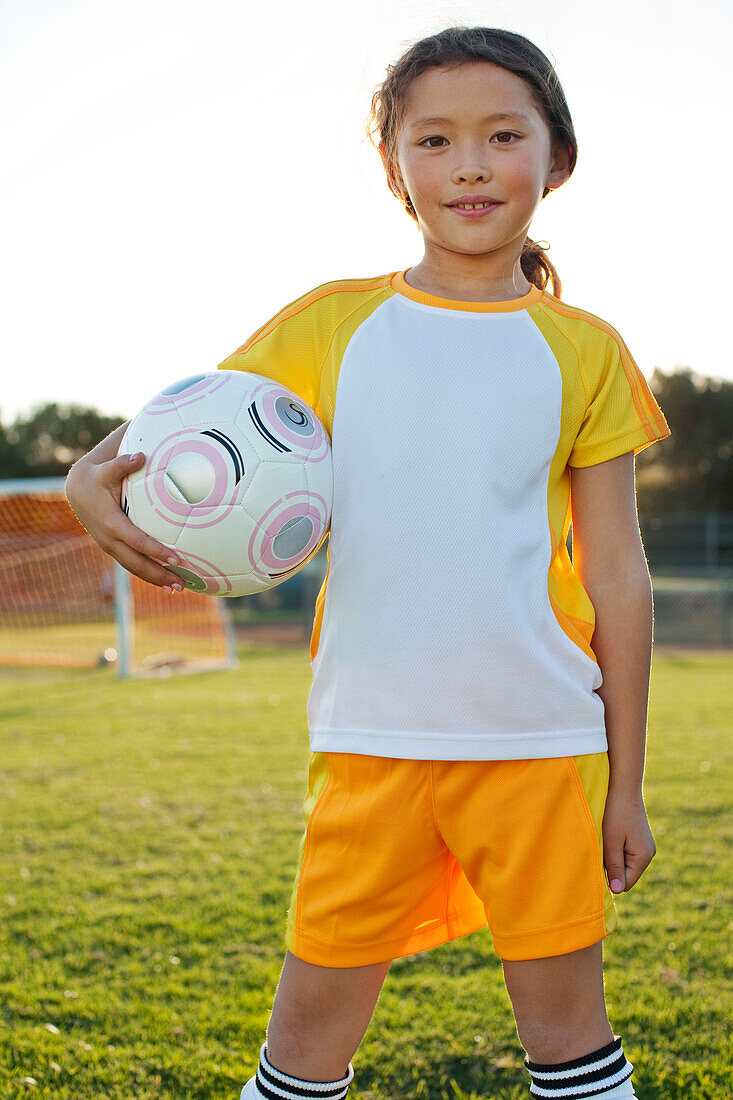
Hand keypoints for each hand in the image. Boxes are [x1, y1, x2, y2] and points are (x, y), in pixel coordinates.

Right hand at [66, 442, 182, 589]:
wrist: (77, 489)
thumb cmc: (97, 477)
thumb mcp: (107, 469)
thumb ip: (123, 463)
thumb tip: (140, 455)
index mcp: (111, 523)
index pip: (138, 541)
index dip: (157, 551)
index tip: (177, 558)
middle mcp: (109, 539)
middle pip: (137, 563)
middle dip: (160, 575)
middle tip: (183, 585)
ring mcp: (110, 546)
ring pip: (134, 568)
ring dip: (155, 580)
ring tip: (177, 589)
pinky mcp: (112, 548)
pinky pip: (130, 565)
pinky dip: (147, 574)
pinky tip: (164, 581)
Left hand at [602, 788, 655, 893]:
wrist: (624, 788)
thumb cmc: (616, 813)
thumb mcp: (612, 842)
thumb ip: (614, 867)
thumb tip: (617, 891)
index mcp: (643, 858)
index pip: (626, 883)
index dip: (610, 878)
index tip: (599, 861)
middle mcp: (649, 854)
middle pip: (626, 874)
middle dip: (612, 867)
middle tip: (603, 847)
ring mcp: (646, 847)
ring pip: (625, 864)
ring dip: (613, 857)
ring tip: (608, 839)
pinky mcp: (640, 839)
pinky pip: (626, 853)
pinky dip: (617, 848)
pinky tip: (612, 835)